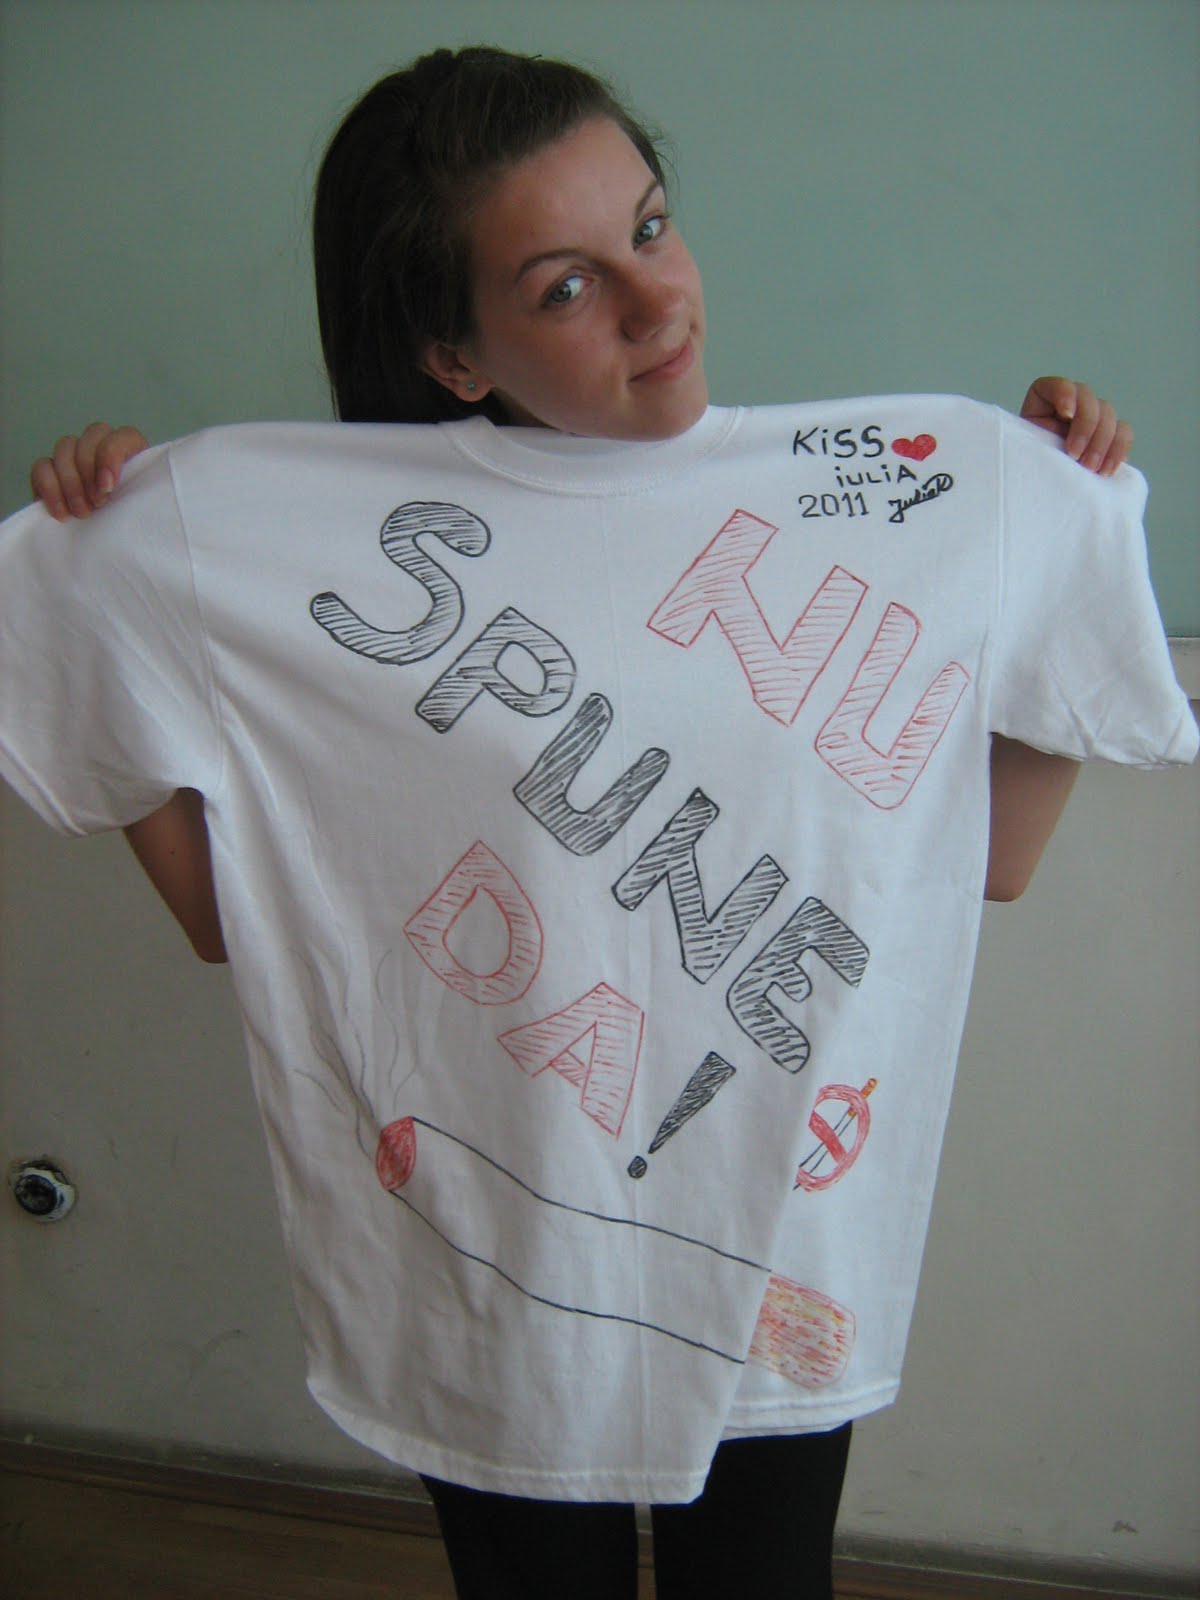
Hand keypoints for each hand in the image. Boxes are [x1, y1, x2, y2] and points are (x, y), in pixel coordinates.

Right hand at [30, 422, 149, 520]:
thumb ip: (147, 496)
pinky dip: (49, 488)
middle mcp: (103, 449)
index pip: (123, 435)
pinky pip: (41, 466)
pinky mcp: (50, 473)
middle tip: (98, 504)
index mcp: (133, 454)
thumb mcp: (148, 514)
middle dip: (91, 470)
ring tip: (82, 513)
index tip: (108, 487)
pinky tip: (61, 513)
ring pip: (65, 446)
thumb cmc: (135, 531)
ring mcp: (74, 458)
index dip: (112, 455)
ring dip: (71, 482)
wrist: (110, 551)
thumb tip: (127, 488)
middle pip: (92, 435)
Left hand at [1018, 377, 1131, 475]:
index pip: (1059, 385)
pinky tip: (1106, 470)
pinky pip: (1123, 433)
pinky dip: (1118, 451)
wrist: (1040, 479)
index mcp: (1047, 398)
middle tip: (1075, 456)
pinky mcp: (1109, 434)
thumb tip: (1063, 431)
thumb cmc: (1028, 461)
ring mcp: (1093, 415)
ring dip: (1102, 443)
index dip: (1065, 395)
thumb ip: (1041, 434)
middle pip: (1088, 399)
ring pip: (1108, 414)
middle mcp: (1073, 401)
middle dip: (1085, 428)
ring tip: (1090, 468)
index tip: (1065, 415)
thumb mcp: (1027, 445)